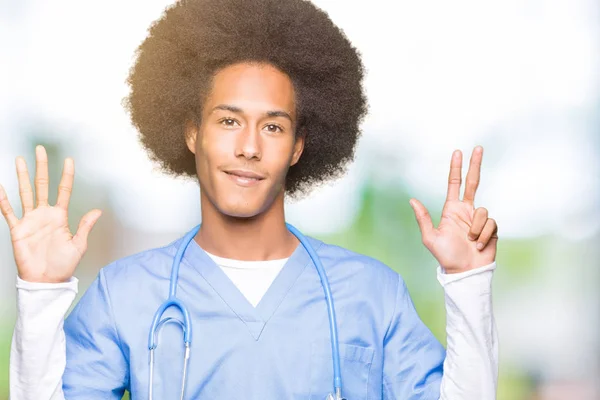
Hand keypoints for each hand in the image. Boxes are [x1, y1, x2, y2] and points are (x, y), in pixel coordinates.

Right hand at [0, 145, 101, 282]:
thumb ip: (85, 226)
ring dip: (22, 177)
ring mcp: (30, 220)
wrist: (46, 280)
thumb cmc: (64, 265)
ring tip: (19, 160)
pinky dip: (3, 199)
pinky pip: (9, 211)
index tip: (68, 160)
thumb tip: (98, 210)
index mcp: (60, 216)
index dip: (66, 176)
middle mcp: (45, 214)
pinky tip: (0, 187)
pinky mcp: (18, 229)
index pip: (64, 191)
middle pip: (42, 185)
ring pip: (25, 193)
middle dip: (41, 167)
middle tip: (39, 149)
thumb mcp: (78, 244)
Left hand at [409, 146, 497, 273]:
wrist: (465, 272)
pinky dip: (483, 236)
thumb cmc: (446, 256)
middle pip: (473, 182)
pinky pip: (490, 223)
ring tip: (470, 242)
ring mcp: (479, 219)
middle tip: (479, 147)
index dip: (456, 168)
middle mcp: (466, 211)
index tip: (458, 152)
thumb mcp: (430, 237)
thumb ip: (422, 218)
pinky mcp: (491, 228)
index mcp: (451, 210)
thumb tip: (411, 199)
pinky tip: (479, 246)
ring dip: (475, 229)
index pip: (454, 184)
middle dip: (475, 165)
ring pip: (482, 211)